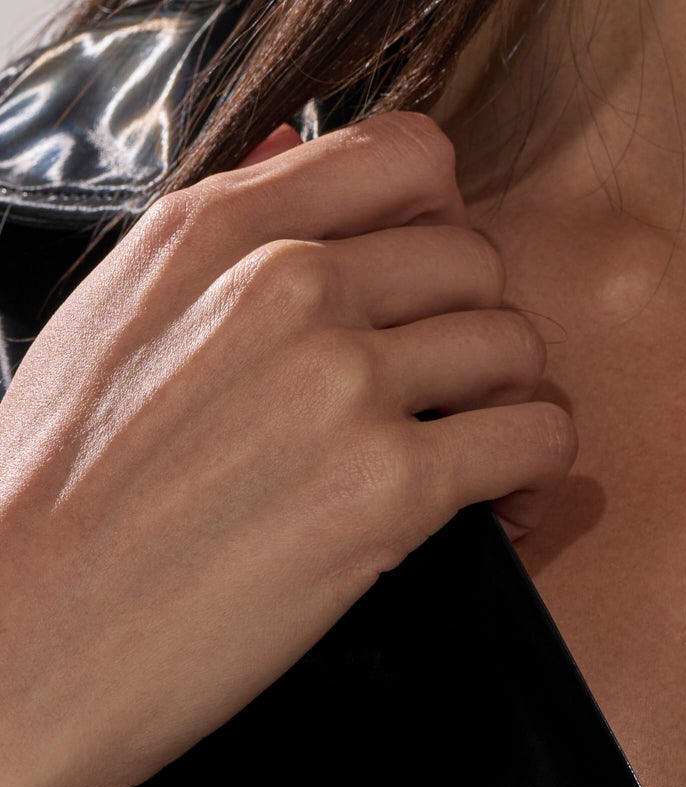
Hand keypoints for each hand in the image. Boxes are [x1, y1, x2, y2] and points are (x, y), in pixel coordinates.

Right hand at [0, 112, 573, 786]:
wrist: (13, 651)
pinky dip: (532, 472)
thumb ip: (217, 226)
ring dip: (505, 399)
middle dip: (468, 324)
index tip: (420, 279)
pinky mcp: (386, 487)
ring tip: (472, 445)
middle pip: (473, 256)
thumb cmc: (48, 498)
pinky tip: (501, 500)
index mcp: (215, 230)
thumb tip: (292, 134)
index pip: (409, 155)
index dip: (434, 218)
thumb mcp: (106, 317)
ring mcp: (341, 381)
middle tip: (443, 387)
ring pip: (513, 343)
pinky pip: (533, 436)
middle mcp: (285, 284)